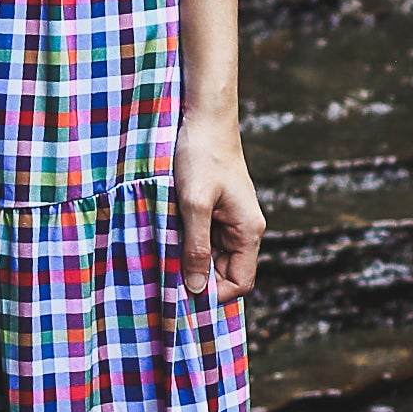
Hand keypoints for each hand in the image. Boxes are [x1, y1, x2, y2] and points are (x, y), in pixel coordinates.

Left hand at [173, 106, 264, 302]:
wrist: (204, 118)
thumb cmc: (201, 155)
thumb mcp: (194, 204)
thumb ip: (197, 247)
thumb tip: (197, 289)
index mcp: (248, 230)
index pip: (241, 282)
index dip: (215, 294)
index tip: (183, 292)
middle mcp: (244, 229)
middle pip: (225, 272)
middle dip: (198, 276)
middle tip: (165, 272)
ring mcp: (230, 220)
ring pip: (211, 256)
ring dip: (188, 257)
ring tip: (164, 248)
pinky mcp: (216, 210)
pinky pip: (204, 238)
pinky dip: (186, 241)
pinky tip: (167, 233)